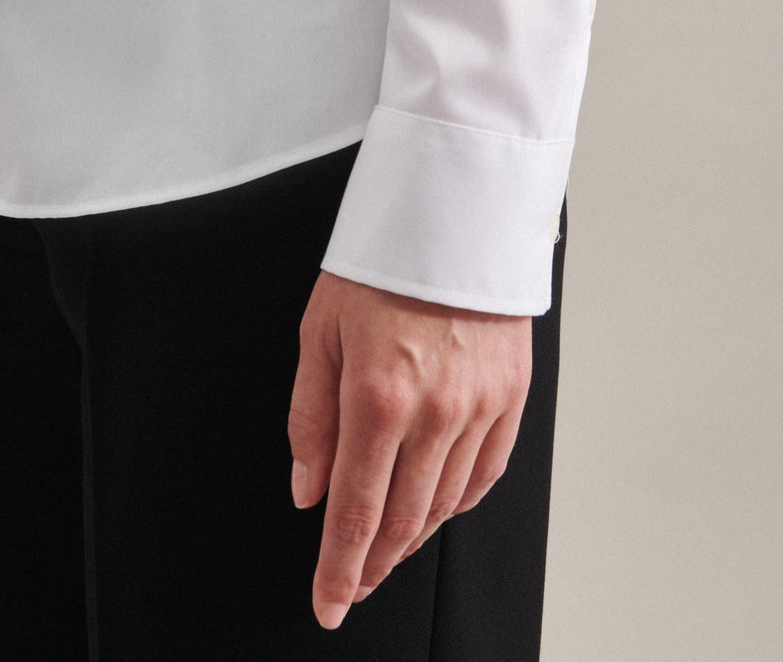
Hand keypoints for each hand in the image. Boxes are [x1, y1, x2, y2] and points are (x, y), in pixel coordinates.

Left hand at [287, 269, 532, 630]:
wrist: (453, 216)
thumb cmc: (381, 265)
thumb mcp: (320, 332)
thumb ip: (310, 418)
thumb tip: (307, 489)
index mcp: (378, 397)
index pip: (355, 512)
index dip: (339, 570)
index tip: (328, 603)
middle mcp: (435, 412)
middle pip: (402, 520)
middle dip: (372, 564)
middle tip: (354, 583)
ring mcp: (480, 406)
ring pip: (445, 505)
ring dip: (413, 539)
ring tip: (388, 551)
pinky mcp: (511, 395)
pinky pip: (486, 473)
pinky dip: (458, 503)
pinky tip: (438, 509)